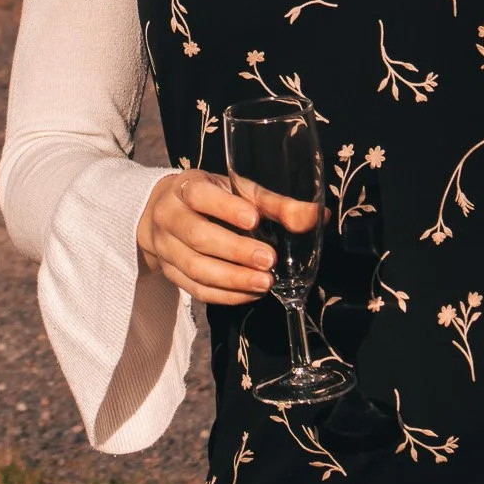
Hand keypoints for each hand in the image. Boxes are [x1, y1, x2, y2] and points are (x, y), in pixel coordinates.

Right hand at [137, 170, 304, 306]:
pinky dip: (225, 295)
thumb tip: (318, 216)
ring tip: (264, 282)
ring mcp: (166, 248)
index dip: (225, 208)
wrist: (166, 213)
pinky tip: (251, 293)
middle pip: (198, 236)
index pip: (200, 195)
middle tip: (269, 260)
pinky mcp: (170, 274)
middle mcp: (169, 217)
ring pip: (195, 267)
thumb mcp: (238, 191)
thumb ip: (275, 204)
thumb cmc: (212, 199)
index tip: (254, 219)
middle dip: (235, 250)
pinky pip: (196, 290)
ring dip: (232, 278)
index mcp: (186, 187)